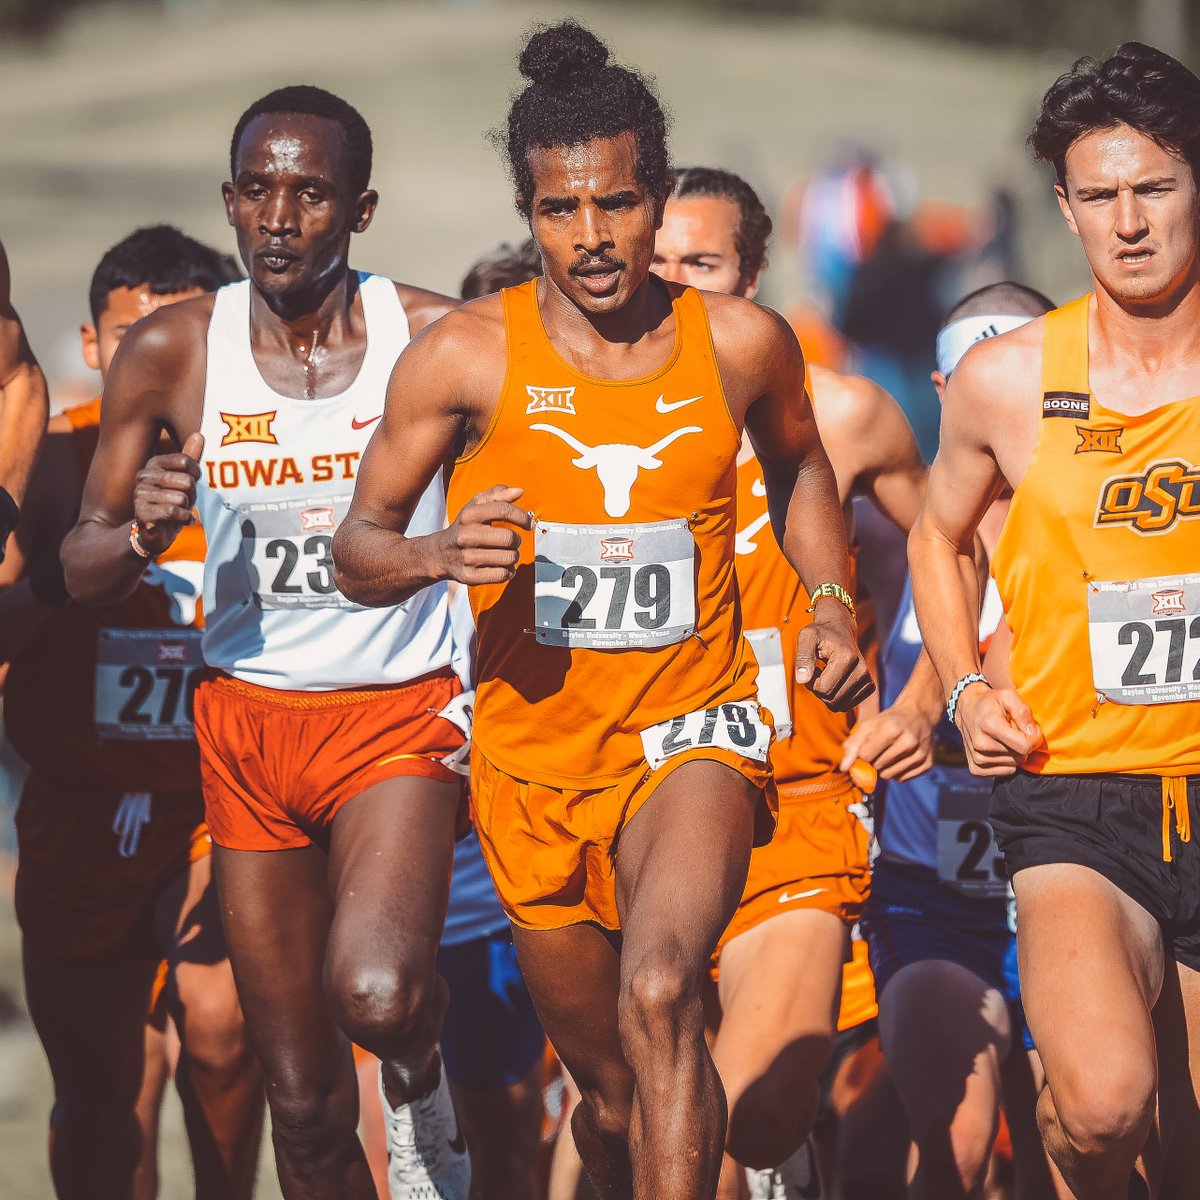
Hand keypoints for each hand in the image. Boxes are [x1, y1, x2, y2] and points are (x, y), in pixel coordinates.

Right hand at [133, 432, 202, 555]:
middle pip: (186, 481)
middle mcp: (144, 476)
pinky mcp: (141, 512)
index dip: (196, 475)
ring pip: (181, 498)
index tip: (193, 483)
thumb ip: (190, 458)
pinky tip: (180, 521)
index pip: (187, 462)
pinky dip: (183, 519)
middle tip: (184, 502)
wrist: (156, 532)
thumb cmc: (172, 502)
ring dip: (186, 509)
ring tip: (178, 511)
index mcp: (154, 464)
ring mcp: (140, 494)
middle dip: (192, 495)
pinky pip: (172, 512)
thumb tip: (199, 434)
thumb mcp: (184, 478)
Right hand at [436, 485, 531, 584]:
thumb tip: (519, 491)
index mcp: (468, 515)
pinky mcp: (470, 576)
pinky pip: (503, 575)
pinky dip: (508, 571)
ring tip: (505, 554)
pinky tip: (502, 566)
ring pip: (509, 558)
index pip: (502, 510)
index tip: (528, 524)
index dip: (521, 517)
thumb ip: (497, 495)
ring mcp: (467, 558)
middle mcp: (466, 536)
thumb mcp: (475, 506)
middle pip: (509, 538)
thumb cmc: (464, 527)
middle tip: (511, 541)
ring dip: (514, 556)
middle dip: (516, 540)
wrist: (439, 554)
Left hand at [795, 603, 874, 712]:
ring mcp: (868, 679)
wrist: (840, 630)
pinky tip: (836, 680)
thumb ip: (803, 657)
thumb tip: (802, 679)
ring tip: (827, 674)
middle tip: (818, 670)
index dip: (810, 681)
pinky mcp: (869, 687)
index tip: (812, 667)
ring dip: (827, 694)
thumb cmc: (821, 634)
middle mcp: (862, 670)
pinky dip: (837, 697)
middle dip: (818, 689)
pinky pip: (846, 706)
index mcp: (847, 657)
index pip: (822, 689)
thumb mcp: (806, 637)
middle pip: (831, 700)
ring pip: (839, 705)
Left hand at [839, 700, 935, 781]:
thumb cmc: (889, 721)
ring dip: (884, 768)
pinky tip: (900, 758)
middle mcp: (909, 742)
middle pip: (878, 767)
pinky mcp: (927, 763)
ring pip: (889, 776)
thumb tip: (844, 768)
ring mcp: (920, 754)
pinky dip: (897, 772)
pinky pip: (902, 779)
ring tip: (889, 753)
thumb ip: (852, 745)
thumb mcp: (868, 725)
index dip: (863, 753)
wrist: (919, 715)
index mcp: (891, 730)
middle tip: (880, 748)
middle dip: (874, 761)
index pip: (865, 756)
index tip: (867, 746)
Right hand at [954, 683, 1041, 775]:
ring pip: (1015, 764)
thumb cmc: (990, 702)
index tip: (1029, 728)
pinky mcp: (976, 769)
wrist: (966, 710)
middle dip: (1023, 744)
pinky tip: (1000, 748)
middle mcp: (981, 745)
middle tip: (1014, 730)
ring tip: (1005, 738)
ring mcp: (977, 759)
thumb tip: (1032, 734)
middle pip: (1022, 757)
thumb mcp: (1008, 695)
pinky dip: (1008, 762)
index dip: (1034, 737)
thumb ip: (1023, 711)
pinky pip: (1006, 772)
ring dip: (1015, 752)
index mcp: (990, 726)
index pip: (1025, 746)